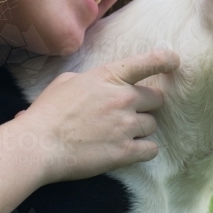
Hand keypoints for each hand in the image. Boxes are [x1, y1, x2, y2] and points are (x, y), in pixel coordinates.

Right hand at [17, 49, 179, 182]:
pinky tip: (132, 150)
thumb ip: (90, 80)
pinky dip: (144, 150)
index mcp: (109, 77)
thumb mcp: (65, 82)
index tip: (174, 62)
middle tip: (130, 112)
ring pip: (152, 124)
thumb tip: (96, 85)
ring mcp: (126, 125)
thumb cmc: (46, 113)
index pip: (148, 63)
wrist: (38, 145)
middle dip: (147, 105)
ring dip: (141, 129)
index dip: (166, 61)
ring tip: (122, 134)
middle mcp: (123, 98)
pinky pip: (151, 149)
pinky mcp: (125, 152)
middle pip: (156, 99)